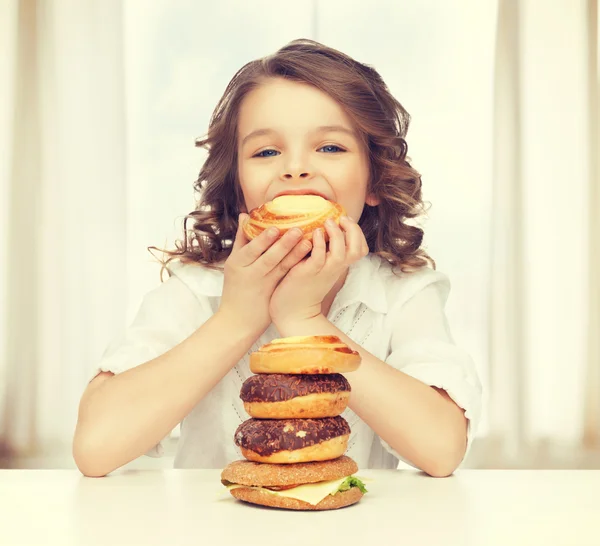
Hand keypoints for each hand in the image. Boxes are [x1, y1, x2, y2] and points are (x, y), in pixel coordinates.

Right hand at [219, 214, 312, 335]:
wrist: (238, 320)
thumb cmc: (235, 287)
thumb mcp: (234, 262)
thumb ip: (241, 239)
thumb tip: (245, 215)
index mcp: (238, 264)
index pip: (251, 249)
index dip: (264, 239)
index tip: (276, 228)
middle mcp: (251, 274)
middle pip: (269, 258)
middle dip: (283, 245)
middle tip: (297, 230)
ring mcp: (265, 285)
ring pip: (281, 268)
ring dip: (295, 254)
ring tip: (308, 241)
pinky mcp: (275, 293)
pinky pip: (288, 277)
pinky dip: (298, 266)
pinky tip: (309, 256)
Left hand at [269, 215, 368, 329]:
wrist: (293, 310)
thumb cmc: (303, 286)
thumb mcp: (319, 267)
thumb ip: (325, 251)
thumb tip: (322, 229)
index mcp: (339, 265)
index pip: (361, 248)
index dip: (357, 233)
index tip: (345, 220)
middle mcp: (335, 268)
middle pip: (358, 248)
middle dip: (353, 230)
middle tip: (341, 218)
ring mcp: (323, 271)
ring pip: (342, 252)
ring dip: (336, 234)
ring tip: (327, 222)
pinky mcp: (308, 272)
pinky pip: (319, 256)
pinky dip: (320, 242)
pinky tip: (314, 233)